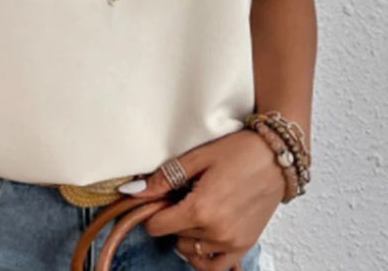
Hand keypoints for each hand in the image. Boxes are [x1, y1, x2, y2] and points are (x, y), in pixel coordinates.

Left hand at [118, 130, 285, 270]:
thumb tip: (134, 192)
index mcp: (200, 210)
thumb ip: (165, 178)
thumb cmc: (238, 152)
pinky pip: (215, 267)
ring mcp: (232, 243)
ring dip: (187, 235)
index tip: (160, 198)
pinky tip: (202, 236)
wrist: (276, 157)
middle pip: (174, 237)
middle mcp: (216, 232)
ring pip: (191, 251)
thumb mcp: (197, 158)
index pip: (157, 227)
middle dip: (172, 219)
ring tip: (195, 210)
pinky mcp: (244, 245)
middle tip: (182, 196)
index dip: (152, 211)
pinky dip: (203, 257)